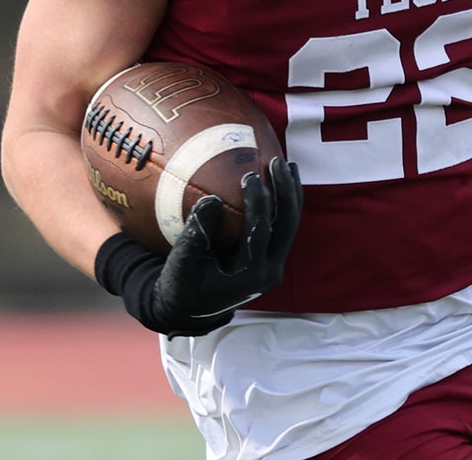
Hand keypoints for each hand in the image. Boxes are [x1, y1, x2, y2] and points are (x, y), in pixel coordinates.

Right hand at [95, 157, 301, 336]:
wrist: (192, 309)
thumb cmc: (182, 285)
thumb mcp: (181, 264)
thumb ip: (196, 234)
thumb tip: (212, 199)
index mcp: (249, 275)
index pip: (261, 233)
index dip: (259, 203)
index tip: (249, 176)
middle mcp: (268, 271)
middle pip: (286, 227)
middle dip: (286, 192)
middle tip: (277, 162)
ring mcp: (273, 265)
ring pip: (290, 225)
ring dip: (290, 194)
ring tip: (288, 164)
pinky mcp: (271, 257)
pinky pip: (282, 226)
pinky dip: (284, 202)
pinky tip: (280, 180)